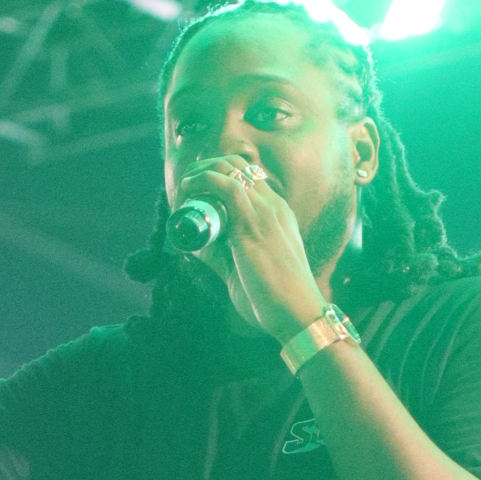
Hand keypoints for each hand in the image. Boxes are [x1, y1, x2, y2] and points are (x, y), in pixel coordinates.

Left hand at [175, 156, 321, 340]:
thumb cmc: (275, 300)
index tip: (197, 189)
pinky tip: (187, 191)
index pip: (250, 179)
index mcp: (279, 215)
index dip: (220, 176)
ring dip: (200, 173)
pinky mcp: (253, 222)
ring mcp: (265, 211)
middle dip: (206, 167)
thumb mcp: (246, 269)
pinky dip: (202, 182)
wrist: (297, 313)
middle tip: (186, 185)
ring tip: (183, 189)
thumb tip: (197, 245)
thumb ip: (223, 256)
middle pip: (238, 166)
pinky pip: (225, 185)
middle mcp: (274, 206)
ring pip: (229, 169)